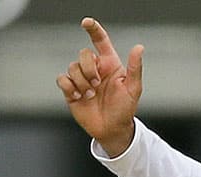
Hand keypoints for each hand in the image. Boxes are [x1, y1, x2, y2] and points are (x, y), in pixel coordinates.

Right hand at [56, 17, 142, 155]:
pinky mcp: (71, 90)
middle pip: (83, 54)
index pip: (100, 41)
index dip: (93, 29)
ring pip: (71, 67)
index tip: (86, 22)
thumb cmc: (125, 109)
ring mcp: (82, 79)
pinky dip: (69, 87)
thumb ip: (135, 68)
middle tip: (97, 84)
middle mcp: (94, 69)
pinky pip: (62, 79)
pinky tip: (79, 97)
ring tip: (90, 95)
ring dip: (81, 82)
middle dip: (89, 68)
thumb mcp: (134, 88)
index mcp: (109, 65)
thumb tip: (139, 47)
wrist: (112, 129)